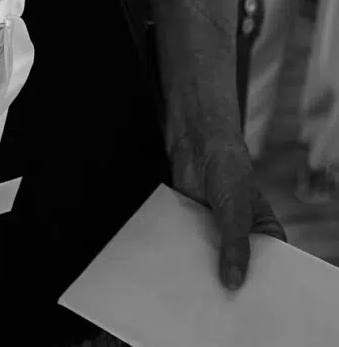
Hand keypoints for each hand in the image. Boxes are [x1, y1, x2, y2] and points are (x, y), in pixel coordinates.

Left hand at [169, 135, 283, 289]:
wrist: (198, 143)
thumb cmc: (228, 170)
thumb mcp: (236, 211)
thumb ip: (235, 245)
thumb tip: (233, 282)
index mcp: (264, 231)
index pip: (268, 265)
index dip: (261, 283)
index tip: (251, 304)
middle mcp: (242, 235)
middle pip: (239, 266)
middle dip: (230, 280)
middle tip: (222, 304)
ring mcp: (217, 231)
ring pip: (213, 260)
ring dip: (205, 271)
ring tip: (199, 295)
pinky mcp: (194, 224)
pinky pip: (191, 247)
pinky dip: (186, 256)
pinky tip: (179, 273)